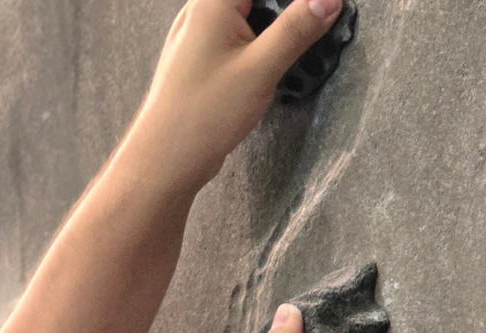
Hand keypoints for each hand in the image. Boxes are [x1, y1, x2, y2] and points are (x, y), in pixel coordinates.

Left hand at [125, 0, 346, 192]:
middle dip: (288, 8)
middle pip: (256, 0)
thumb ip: (297, 28)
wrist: (163, 163)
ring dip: (277, 25)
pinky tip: (280, 55)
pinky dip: (261, 42)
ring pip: (248, 17)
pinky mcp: (201, 62)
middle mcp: (200, 15)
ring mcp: (197, 39)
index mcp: (211, 4)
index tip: (323, 5)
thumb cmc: (203, 114)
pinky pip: (237, 38)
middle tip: (322, 16)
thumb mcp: (260, 67)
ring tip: (310, 32)